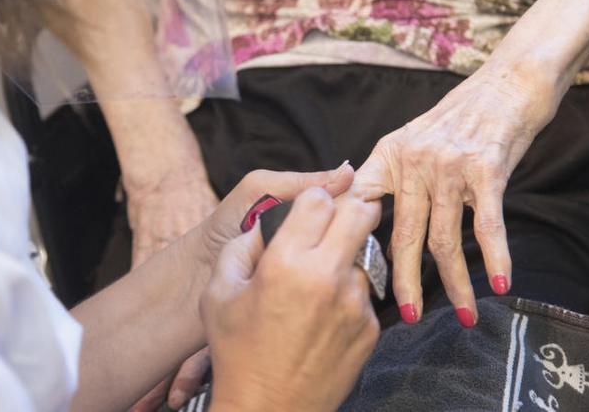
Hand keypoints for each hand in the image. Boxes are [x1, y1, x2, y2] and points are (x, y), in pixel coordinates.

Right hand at [129, 164, 354, 410]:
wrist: (267, 411)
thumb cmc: (237, 353)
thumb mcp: (218, 293)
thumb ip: (241, 247)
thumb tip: (265, 225)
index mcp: (287, 262)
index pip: (320, 198)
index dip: (312, 200)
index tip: (305, 213)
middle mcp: (327, 276)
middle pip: (362, 212)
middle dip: (349, 210)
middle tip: (333, 224)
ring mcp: (355, 303)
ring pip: (365, 254)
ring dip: (346, 258)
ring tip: (317, 286)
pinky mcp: (370, 328)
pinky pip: (365, 294)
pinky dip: (348, 295)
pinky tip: (323, 317)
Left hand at [353, 68, 561, 326]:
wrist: (507, 82)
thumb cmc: (462, 117)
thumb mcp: (413, 140)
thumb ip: (393, 178)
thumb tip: (377, 226)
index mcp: (388, 157)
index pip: (360, 207)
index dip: (353, 244)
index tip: (354, 282)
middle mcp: (413, 162)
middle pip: (402, 235)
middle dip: (404, 282)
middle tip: (407, 316)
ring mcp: (448, 166)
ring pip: (445, 239)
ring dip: (456, 283)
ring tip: (464, 314)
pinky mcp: (486, 169)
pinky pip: (487, 224)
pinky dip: (495, 258)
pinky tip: (498, 284)